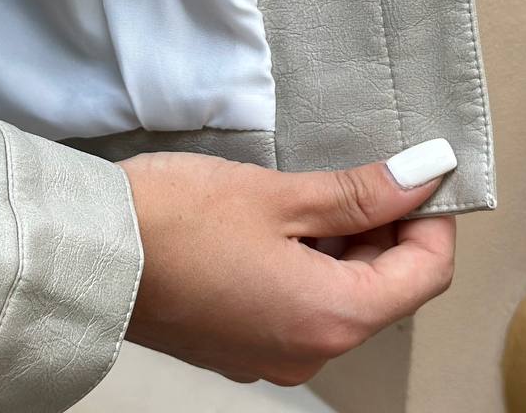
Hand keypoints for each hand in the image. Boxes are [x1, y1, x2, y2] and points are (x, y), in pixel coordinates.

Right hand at [119, 139, 455, 386]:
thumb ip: (362, 191)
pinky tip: (284, 217)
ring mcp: (272, 355)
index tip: (417, 171)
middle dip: (387, 227)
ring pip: (343, 296)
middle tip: (361, 170)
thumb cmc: (181, 218)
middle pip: (386, 289)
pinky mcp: (241, 344)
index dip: (433, 218)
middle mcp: (309, 352)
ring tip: (315, 188)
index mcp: (330, 318)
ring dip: (347, 242)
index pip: (425, 274)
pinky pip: (302, 305)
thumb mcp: (281, 195)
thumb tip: (429, 173)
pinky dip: (311, 262)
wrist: (92, 251)